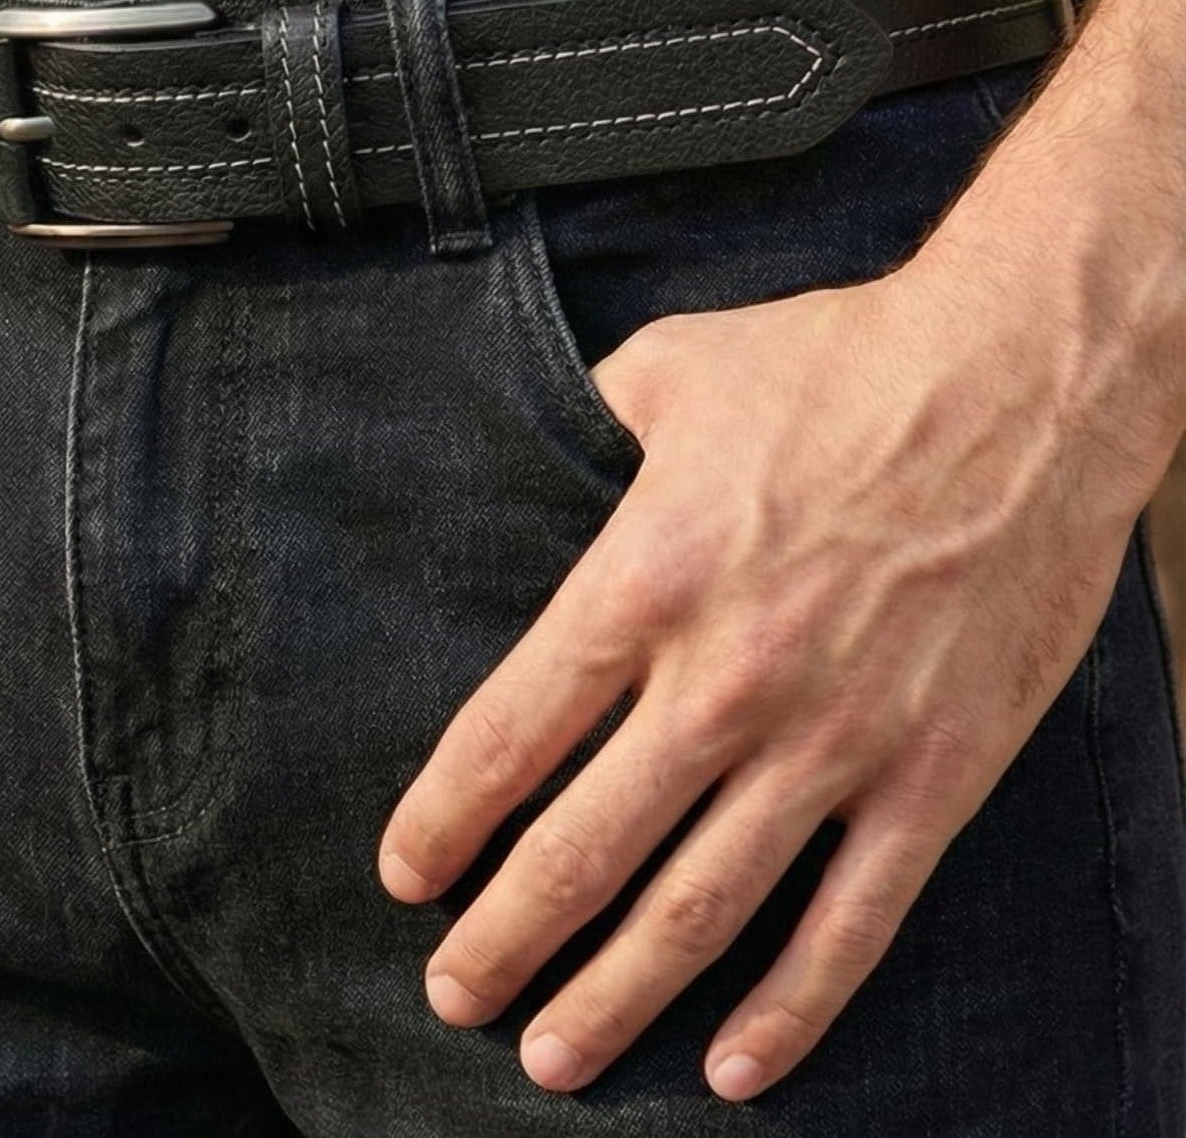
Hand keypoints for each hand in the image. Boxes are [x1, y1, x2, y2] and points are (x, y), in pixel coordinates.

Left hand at [378, 252, 1167, 1100]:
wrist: (1024, 379)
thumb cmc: (838, 362)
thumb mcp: (670, 366)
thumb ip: (587, 423)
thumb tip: (540, 442)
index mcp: (645, 578)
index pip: (510, 735)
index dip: (444, 821)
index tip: (406, 874)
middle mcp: (724, 680)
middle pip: (583, 849)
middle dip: (504, 938)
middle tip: (452, 995)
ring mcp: (833, 740)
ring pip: (699, 910)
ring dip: (615, 996)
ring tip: (553, 1057)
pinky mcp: (932, 774)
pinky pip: (850, 923)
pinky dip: (790, 1011)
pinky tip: (733, 1068)